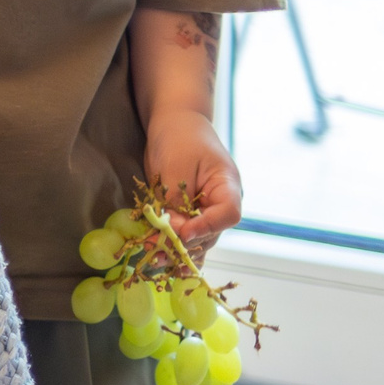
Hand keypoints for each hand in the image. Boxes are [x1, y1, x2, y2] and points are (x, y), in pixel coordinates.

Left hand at [146, 108, 241, 254]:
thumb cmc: (179, 138)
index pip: (228, 214)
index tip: (184, 234)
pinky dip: (173, 246)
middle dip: (184, 245)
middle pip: (210, 232)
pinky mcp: (189, 212)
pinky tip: (161, 261)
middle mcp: (221, 203)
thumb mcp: (175, 166)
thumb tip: (173, 232)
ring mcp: (206, 210)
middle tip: (157, 253)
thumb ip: (175, 199)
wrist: (174, 121)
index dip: (207, 227)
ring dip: (177, 251)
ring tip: (155, 262)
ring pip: (197, 238)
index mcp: (227, 187)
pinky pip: (186, 234)